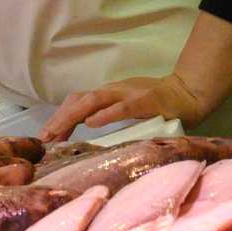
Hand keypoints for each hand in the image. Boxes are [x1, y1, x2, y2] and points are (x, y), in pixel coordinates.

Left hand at [41, 73, 207, 141]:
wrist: (188, 94)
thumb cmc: (156, 106)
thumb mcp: (125, 110)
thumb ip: (106, 116)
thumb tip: (83, 133)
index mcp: (107, 96)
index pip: (76, 103)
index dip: (58, 118)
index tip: (43, 138)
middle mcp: (113, 92)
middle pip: (78, 101)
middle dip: (58, 120)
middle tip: (43, 139)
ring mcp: (129, 94)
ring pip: (93, 101)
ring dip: (72, 116)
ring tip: (57, 133)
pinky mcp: (147, 100)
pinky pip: (123, 107)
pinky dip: (107, 114)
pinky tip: (92, 124)